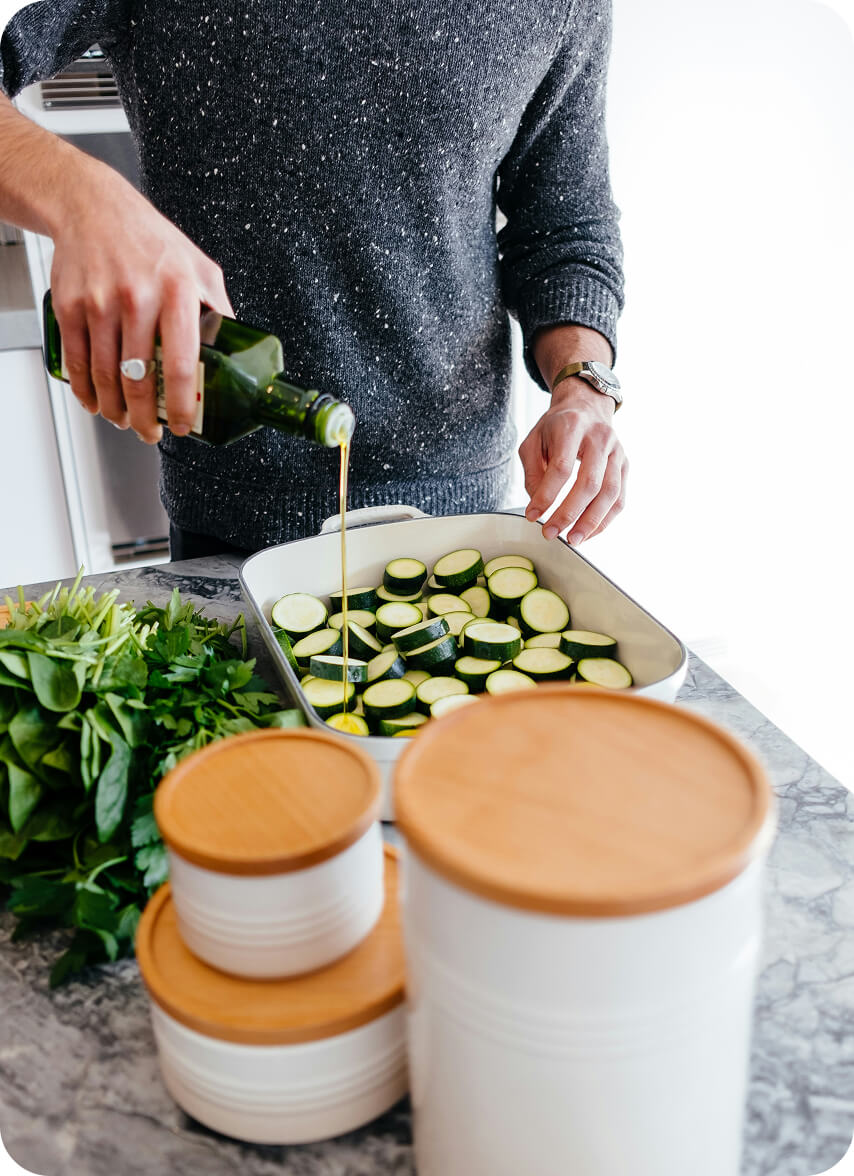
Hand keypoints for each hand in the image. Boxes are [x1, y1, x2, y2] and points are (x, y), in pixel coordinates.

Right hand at [49, 159, 232, 442]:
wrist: (93, 207)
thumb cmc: (151, 240)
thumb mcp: (201, 268)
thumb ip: (219, 311)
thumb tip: (238, 354)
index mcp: (178, 291)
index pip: (182, 363)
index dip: (183, 405)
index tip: (185, 425)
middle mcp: (138, 297)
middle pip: (139, 379)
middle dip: (146, 419)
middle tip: (151, 433)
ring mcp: (100, 302)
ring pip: (106, 377)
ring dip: (115, 409)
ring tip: (125, 420)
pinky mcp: (70, 305)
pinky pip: (77, 360)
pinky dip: (85, 390)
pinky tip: (95, 400)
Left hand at [519, 379, 627, 543]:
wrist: (587, 407)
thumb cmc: (556, 427)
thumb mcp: (533, 441)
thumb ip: (532, 472)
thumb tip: (538, 505)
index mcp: (572, 427)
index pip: (561, 467)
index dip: (546, 495)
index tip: (532, 515)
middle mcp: (600, 438)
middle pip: (589, 482)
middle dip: (569, 513)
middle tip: (551, 533)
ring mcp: (617, 452)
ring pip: (609, 493)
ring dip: (591, 521)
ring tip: (573, 539)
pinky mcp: (625, 465)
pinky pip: (619, 498)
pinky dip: (605, 519)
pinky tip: (589, 532)